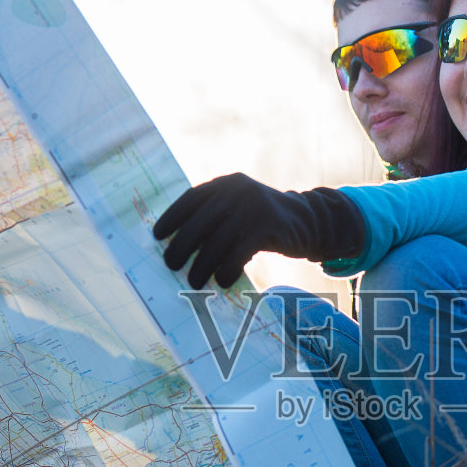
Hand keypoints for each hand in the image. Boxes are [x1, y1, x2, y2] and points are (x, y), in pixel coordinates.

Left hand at [152, 173, 365, 288]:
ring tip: (193, 282)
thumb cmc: (264, 223)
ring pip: (217, 241)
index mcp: (226, 184)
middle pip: (200, 222)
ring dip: (201, 266)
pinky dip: (227, 270)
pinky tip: (222, 282)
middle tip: (170, 265)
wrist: (309, 222)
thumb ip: (215, 218)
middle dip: (181, 246)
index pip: (191, 198)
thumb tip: (178, 247)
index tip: (157, 236)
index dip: (172, 217)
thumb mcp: (240, 209)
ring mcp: (253, 207)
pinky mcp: (267, 227)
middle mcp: (237, 191)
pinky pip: (239, 253)